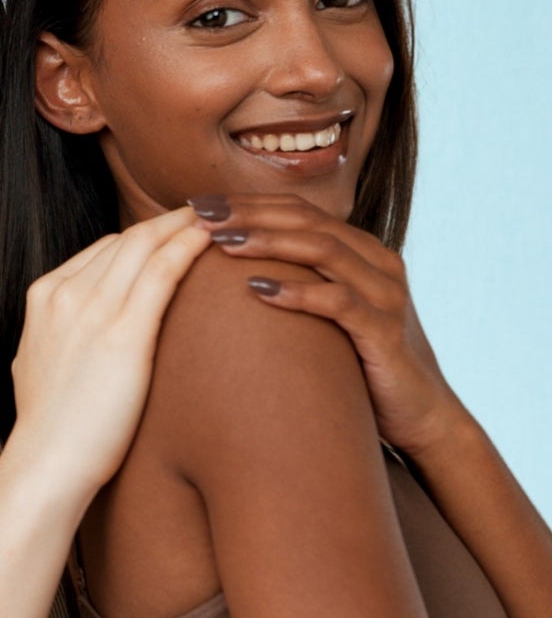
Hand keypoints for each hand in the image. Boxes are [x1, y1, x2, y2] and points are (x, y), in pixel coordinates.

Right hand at [8, 206, 213, 494]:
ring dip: (183, 224)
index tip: (172, 235)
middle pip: (125, 239)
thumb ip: (63, 336)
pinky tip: (211, 238)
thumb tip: (86, 336)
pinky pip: (162, 272)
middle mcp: (64, 292)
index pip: (102, 251)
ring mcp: (91, 308)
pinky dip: (187, 246)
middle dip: (167, 221)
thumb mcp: (41, 364)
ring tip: (220, 215)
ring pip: (144, 245)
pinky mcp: (123, 332)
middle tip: (207, 210)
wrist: (46, 462)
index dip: (142, 238)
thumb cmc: (52, 427)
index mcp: (43, 296)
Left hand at [187, 193, 467, 454]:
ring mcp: (386, 295)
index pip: (299, 210)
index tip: (197, 204)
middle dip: (250, 213)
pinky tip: (256, 289)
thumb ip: (294, 283)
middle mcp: (377, 264)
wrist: (419, 415)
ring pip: (323, 250)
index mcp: (361, 251)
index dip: (247, 202)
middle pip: (307, 220)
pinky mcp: (385, 332)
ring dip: (268, 242)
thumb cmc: (357, 362)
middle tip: (200, 214)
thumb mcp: (324, 314)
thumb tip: (225, 270)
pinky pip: (339, 302)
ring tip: (221, 243)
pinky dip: (297, 292)